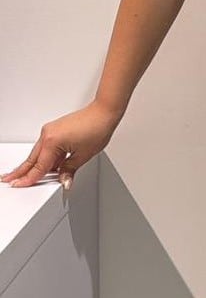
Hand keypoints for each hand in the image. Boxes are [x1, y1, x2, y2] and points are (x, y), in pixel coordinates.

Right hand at [0, 100, 122, 190]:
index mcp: (52, 141)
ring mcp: (50, 131)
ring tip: (21, 176)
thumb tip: (63, 181)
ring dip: (32, 165)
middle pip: (33, 159)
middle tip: (9, 180)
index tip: (19, 185)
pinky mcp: (55, 130)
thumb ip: (69, 170)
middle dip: (21, 171)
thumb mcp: (83, 156)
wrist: (103, 112)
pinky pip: (45, 147)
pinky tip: (43, 167)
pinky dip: (44, 158)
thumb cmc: (96, 128)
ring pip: (38, 153)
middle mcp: (48, 134)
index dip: (29, 179)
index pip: (39, 167)